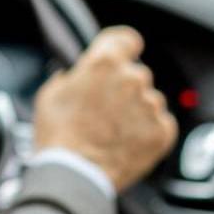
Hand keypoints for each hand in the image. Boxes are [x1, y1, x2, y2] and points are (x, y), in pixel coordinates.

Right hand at [32, 26, 177, 192]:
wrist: (75, 175)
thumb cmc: (59, 135)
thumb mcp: (50, 94)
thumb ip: (71, 76)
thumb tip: (76, 76)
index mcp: (105, 63)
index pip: (127, 39)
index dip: (123, 47)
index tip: (122, 55)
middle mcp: (133, 78)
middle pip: (135, 73)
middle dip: (122, 87)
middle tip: (104, 109)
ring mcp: (151, 105)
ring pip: (148, 100)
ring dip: (135, 111)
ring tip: (112, 132)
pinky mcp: (163, 131)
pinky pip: (159, 124)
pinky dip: (146, 131)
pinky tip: (125, 143)